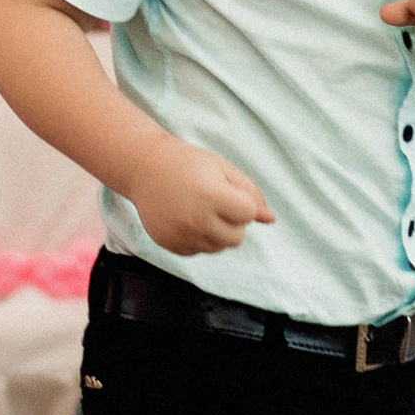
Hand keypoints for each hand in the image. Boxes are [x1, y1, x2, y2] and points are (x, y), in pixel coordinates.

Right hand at [127, 133, 272, 256]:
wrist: (144, 167)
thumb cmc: (189, 164)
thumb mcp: (223, 169)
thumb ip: (251, 193)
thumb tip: (270, 219)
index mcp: (210, 195)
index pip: (248, 214)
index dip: (243, 202)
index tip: (226, 189)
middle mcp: (195, 219)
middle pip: (237, 238)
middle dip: (233, 222)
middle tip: (215, 202)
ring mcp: (180, 235)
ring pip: (219, 247)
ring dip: (217, 231)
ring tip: (201, 209)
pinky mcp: (170, 245)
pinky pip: (199, 250)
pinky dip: (199, 238)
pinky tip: (187, 218)